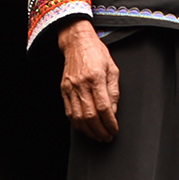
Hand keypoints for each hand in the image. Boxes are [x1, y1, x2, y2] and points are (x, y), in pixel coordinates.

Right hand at [58, 19, 118, 141]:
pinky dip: (78, 124)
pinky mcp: (64, 90)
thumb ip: (114, 91)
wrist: (77, 43)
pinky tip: (85, 128)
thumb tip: (113, 111)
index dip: (110, 122)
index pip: (103, 107)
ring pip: (78, 117)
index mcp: (96, 77)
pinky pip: (69, 112)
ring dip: (89, 131)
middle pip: (90, 115)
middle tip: (107, 137)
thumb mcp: (113, 69)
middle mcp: (81, 84)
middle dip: (100, 130)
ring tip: (98, 136)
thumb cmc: (96, 54)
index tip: (114, 129)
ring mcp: (70, 88)